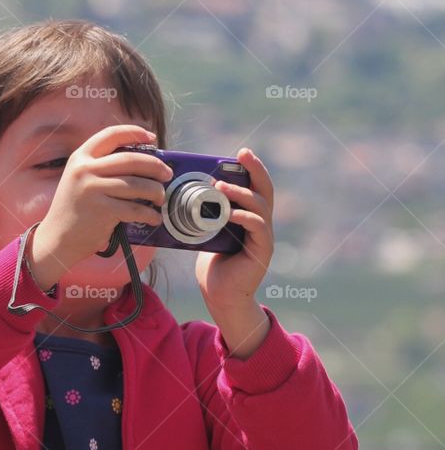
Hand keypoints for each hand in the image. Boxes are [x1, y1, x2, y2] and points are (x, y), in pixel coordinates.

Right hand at [28, 124, 172, 288]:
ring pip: (137, 184)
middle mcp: (85, 169)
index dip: (134, 133)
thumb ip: (103, 167)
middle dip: (155, 166)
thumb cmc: (74, 209)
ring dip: (155, 191)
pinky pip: (135, 209)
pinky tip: (154, 217)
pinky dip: (149, 214)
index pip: (111, 135)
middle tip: (167, 174)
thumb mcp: (80, 179)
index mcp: (80, 157)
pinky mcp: (101, 210)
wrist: (56, 238)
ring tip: (160, 197)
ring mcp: (92, 189)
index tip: (152, 138)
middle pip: (130, 159)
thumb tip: (143, 162)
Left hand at [194, 148, 273, 312]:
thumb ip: (206, 215)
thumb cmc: (212, 266)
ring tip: (221, 186)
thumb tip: (185, 193)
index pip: (254, 187)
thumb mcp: (206, 234)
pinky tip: (230, 213)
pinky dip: (244, 217)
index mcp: (248, 217)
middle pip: (265, 189)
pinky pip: (258, 227)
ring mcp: (263, 237)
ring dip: (241, 193)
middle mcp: (260, 224)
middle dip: (255, 169)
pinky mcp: (262, 250)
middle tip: (244, 154)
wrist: (219, 296)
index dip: (250, 169)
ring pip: (260, 206)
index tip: (240, 153)